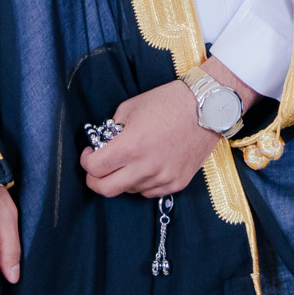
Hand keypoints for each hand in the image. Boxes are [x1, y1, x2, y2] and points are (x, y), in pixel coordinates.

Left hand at [80, 60, 255, 198]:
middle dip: (95, 180)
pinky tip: (147, 166)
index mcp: (131, 146)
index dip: (86, 161)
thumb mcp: (131, 107)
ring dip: (122, 178)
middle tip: (97, 168)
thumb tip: (104, 143)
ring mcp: (163, 178)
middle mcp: (146, 167)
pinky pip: (150, 192)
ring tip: (130, 160)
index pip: (94, 169)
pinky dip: (142, 182)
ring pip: (129, 191)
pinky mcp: (178, 183)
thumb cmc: (169, 102)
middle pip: (106, 190)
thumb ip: (113, 128)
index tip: (90, 153)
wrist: (207, 108)